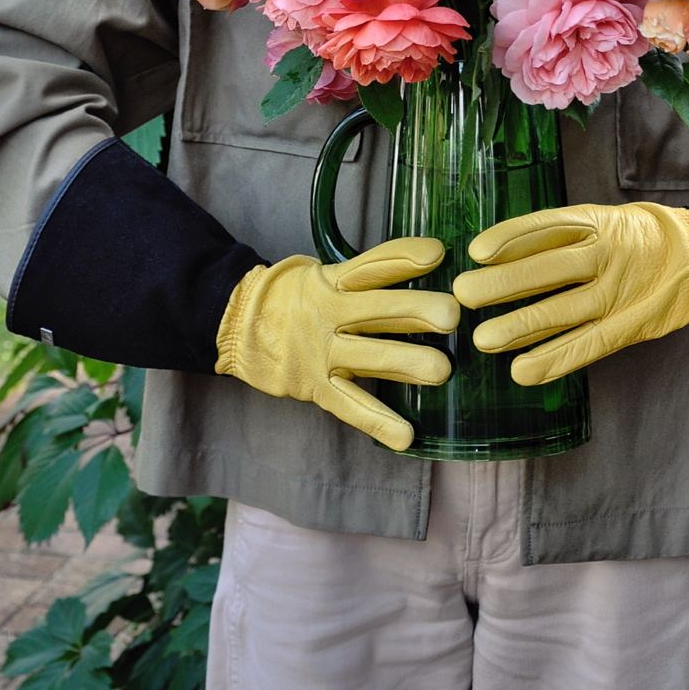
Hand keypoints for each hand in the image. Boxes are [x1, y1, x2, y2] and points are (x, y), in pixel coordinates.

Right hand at [214, 237, 457, 450]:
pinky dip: (377, 421)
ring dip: (406, 363)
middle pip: (377, 310)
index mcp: (332, 281)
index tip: (437, 254)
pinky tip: (405, 435)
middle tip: (452, 316)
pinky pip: (349, 405)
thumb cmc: (293, 297)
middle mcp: (329, 314)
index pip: (372, 265)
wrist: (236, 324)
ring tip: (442, 370)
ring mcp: (322, 353)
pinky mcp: (315, 386)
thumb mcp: (322, 274)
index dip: (404, 257)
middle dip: (416, 311)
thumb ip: (366, 274)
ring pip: (369, 357)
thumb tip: (426, 260)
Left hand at [452, 203, 688, 385]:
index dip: (509, 238)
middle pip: (548, 268)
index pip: (546, 227)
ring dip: (520, 326)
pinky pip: (587, 344)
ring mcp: (616, 291)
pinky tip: (522, 371)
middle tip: (463, 295)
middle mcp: (604, 254)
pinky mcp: (629, 325)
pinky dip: (554, 359)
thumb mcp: (601, 220)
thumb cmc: (636, 237)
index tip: (476, 251)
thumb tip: (495, 254)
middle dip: (503, 283)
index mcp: (595, 222)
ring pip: (563, 309)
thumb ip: (557, 236)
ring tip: (483, 339)